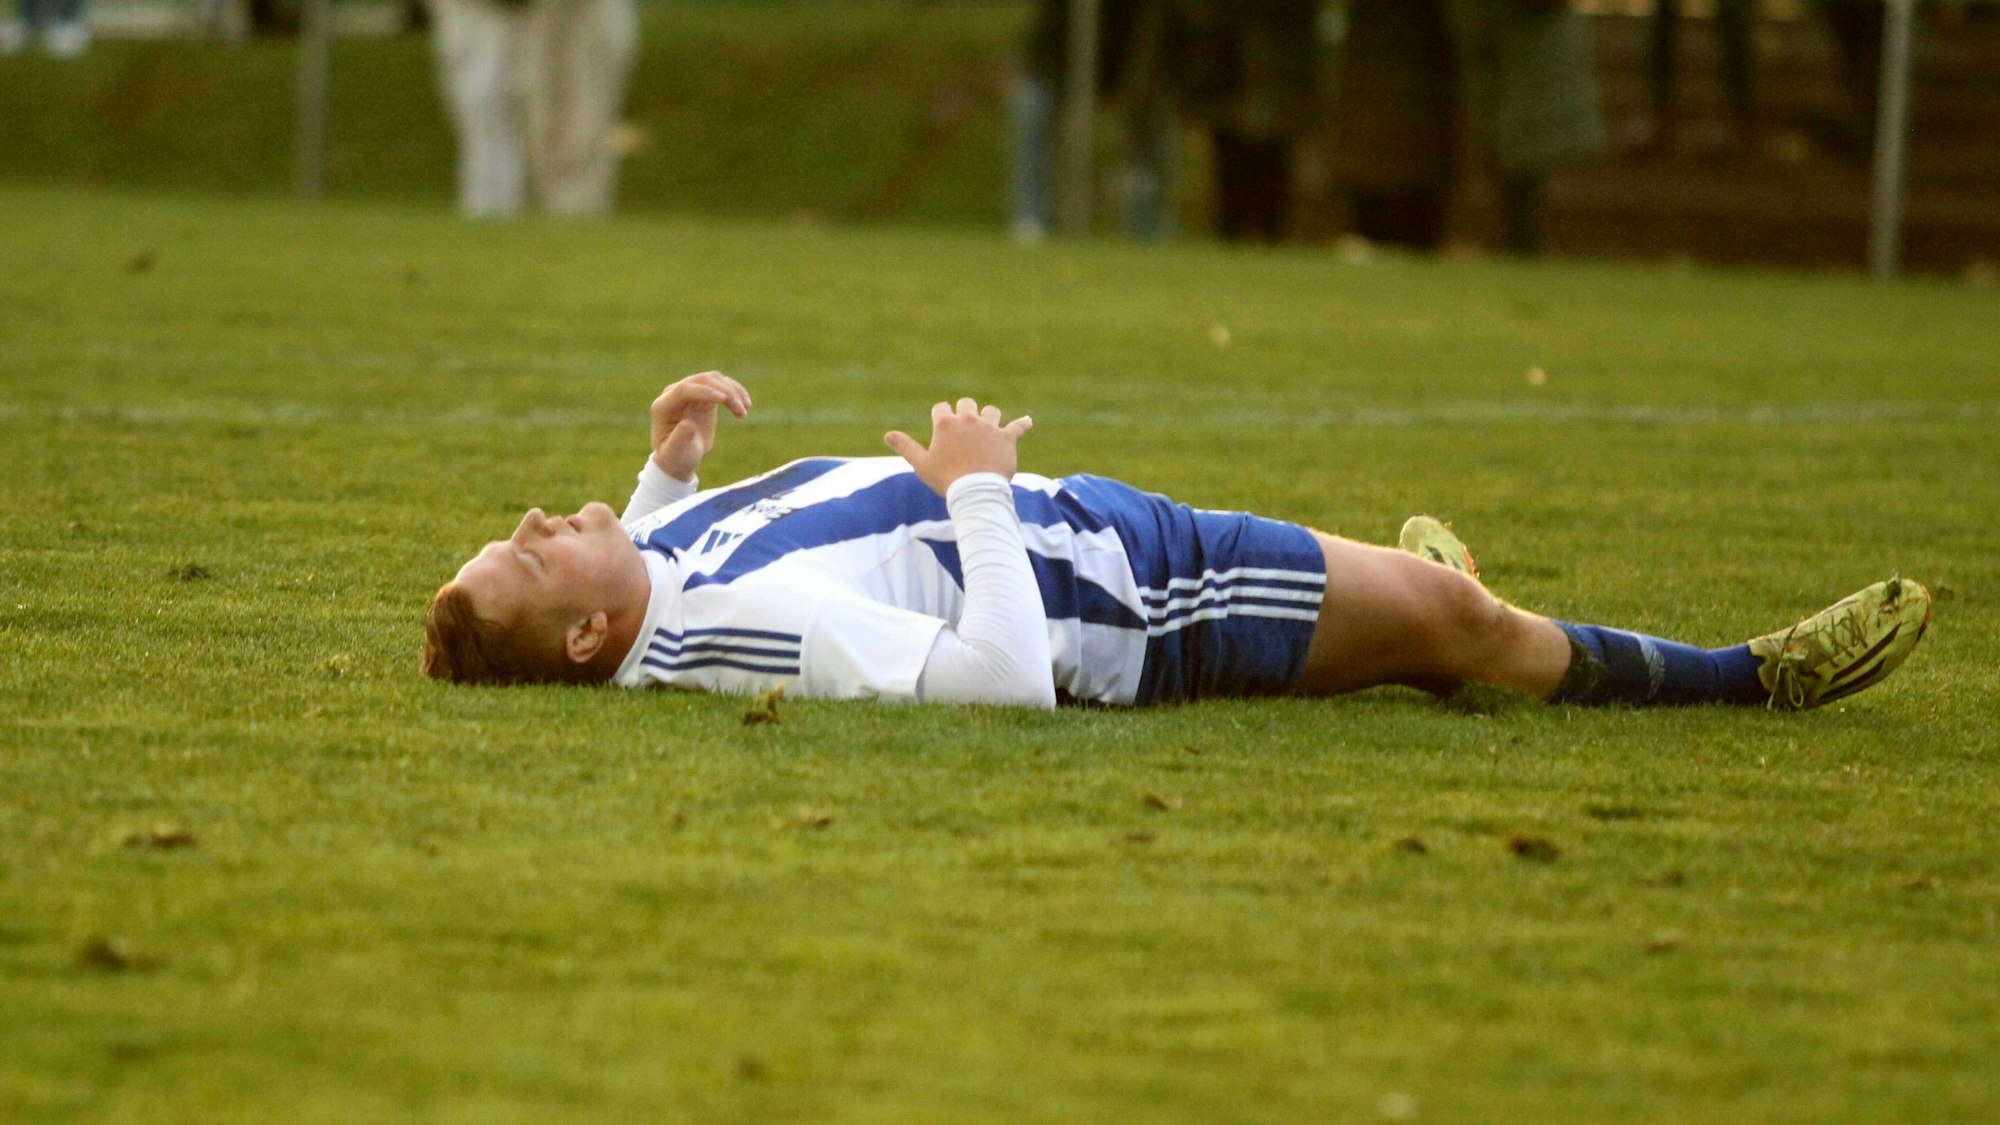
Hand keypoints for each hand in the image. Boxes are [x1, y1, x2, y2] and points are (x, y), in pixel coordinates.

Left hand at [650, 371, 750, 481]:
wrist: (680, 458)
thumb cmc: (676, 458)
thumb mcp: (676, 453)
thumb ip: (680, 440)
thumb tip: (688, 425)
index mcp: (663, 406)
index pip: (684, 389)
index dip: (704, 391)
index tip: (724, 399)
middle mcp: (674, 393)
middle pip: (702, 380)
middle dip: (724, 391)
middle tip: (741, 409)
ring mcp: (690, 392)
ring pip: (714, 379)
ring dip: (733, 391)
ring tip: (744, 410)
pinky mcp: (703, 395)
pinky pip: (721, 384)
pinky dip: (735, 391)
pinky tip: (746, 405)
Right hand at [884, 397, 1032, 495]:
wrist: (976, 492)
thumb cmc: (946, 480)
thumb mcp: (921, 464)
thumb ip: (906, 447)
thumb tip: (887, 435)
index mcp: (946, 424)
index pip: (941, 408)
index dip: (940, 418)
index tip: (942, 431)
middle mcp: (968, 419)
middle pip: (966, 403)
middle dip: (964, 412)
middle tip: (965, 429)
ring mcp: (989, 427)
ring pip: (991, 412)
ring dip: (989, 418)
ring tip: (988, 430)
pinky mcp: (1007, 438)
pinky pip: (1018, 427)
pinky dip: (1022, 424)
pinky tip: (1027, 421)